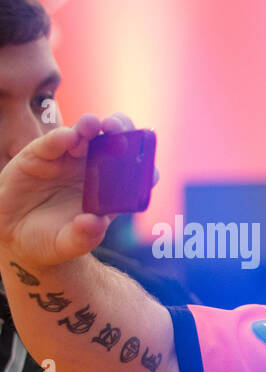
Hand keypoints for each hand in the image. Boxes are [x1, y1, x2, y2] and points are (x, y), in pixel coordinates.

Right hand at [0, 113, 141, 269]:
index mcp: (109, 191)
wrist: (15, 235)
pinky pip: (52, 142)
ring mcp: (67, 159)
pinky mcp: (39, 155)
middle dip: (120, 130)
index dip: (144, 166)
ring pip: (84, 135)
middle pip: (114, 143)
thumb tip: (95, 222)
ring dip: (90, 127)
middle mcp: (92, 170)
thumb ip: (83, 237)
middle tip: (117, 130)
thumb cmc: (50, 240)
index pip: (136, 173)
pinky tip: (66, 137)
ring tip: (93, 126)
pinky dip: (59, 137)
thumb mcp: (67, 244)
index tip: (145, 165)